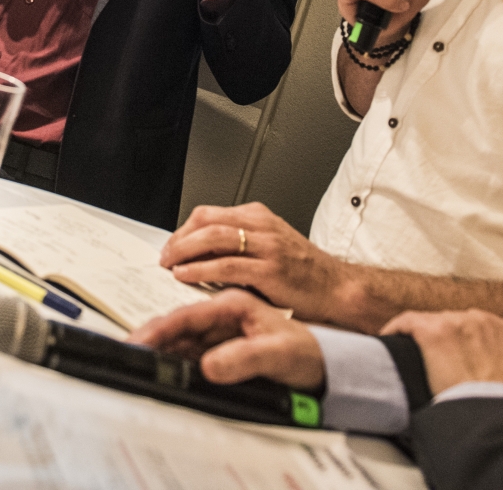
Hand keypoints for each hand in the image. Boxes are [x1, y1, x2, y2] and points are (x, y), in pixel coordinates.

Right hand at [129, 291, 324, 389]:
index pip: (189, 315)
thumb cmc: (307, 349)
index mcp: (237, 303)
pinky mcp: (229, 332)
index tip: (142, 341)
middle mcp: (229, 304)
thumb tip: (209, 366)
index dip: (162, 329)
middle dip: (154, 329)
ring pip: (185, 322)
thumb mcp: (278, 357)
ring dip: (163, 334)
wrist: (327, 353)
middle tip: (132, 346)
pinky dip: (178, 343)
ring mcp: (228, 317)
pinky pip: (196, 334)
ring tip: (142, 348)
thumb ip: (244, 359)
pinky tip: (168, 355)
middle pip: (180, 312)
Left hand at [159, 203, 360, 324]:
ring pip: (213, 238)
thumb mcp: (271, 246)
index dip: (184, 229)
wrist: (338, 288)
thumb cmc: (305, 272)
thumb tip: (201, 254)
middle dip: (179, 239)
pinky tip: (186, 276)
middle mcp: (262, 226)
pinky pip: (226, 266)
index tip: (171, 245)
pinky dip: (201, 269)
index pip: (209, 214)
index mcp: (260, 216)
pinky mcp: (269, 270)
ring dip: (184, 251)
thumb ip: (241, 244)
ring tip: (169, 264)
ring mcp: (267, 247)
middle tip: (164, 255)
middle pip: (207, 221)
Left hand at [380, 309, 502, 410]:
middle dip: (447, 342)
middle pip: (456, 324)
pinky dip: (397, 328)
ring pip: (433, 323)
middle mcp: (482, 320)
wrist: (494, 414)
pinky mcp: (432, 331)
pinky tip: (391, 338)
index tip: (461, 360)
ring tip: (413, 358)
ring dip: (423, 339)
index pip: (481, 329)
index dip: (469, 345)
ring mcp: (456, 323)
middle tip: (437, 365)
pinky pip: (408, 322)